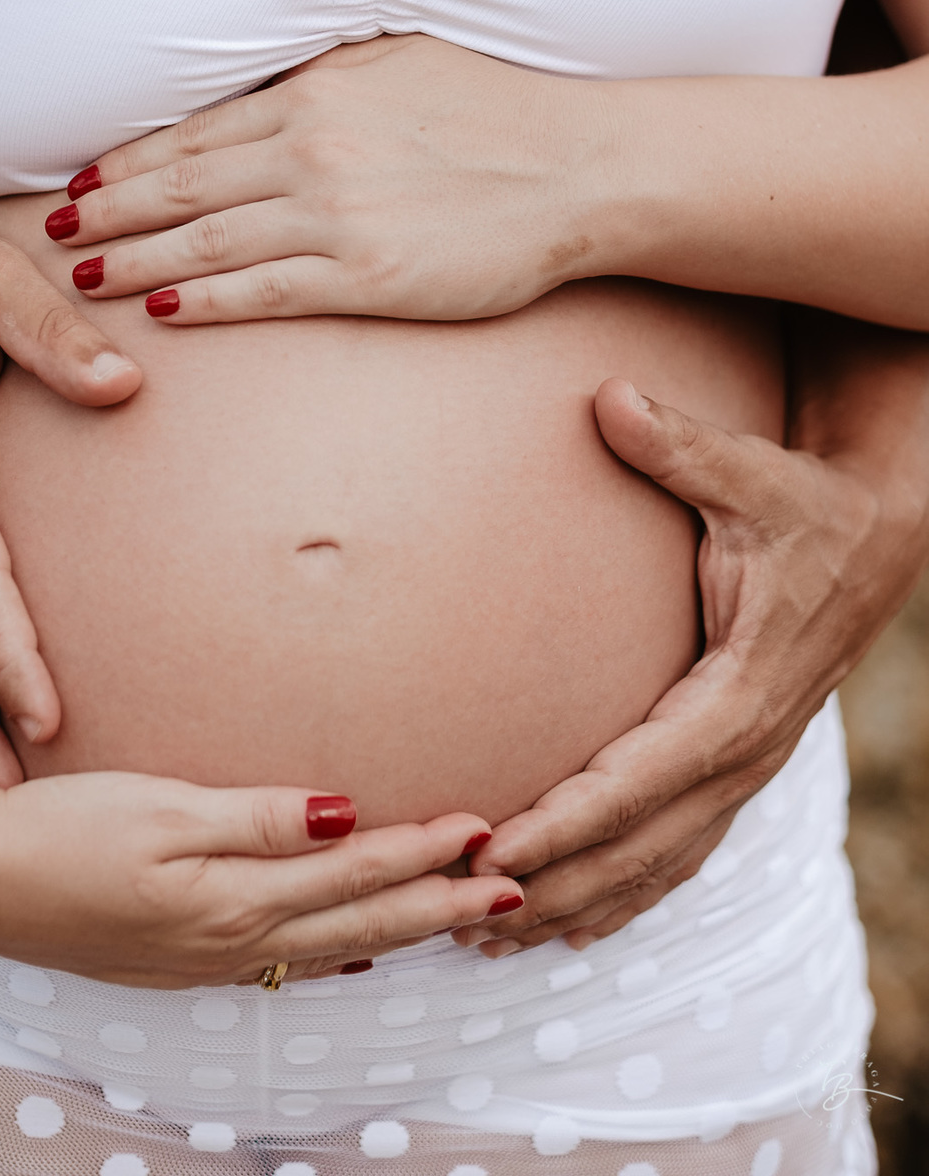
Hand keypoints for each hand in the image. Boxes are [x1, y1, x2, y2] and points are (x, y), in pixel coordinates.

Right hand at [0, 776, 522, 986]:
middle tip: (513, 890)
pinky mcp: (184, 956)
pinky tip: (354, 948)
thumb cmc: (63, 829)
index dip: (426, 850)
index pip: (356, 869)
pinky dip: (339, 950)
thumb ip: (259, 818)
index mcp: (235, 897)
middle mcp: (234, 937)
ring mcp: (210, 955)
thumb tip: (347, 811)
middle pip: (362, 919)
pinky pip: (287, 959)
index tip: (487, 830)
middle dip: (441, 903)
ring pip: (333, 942)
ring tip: (458, 917)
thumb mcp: (161, 809)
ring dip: (402, 927)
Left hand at [45, 35, 610, 320]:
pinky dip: (206, 302)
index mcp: (315, 94)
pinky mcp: (368, 278)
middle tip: (53, 229)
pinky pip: (265, 292)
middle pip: (182, 185)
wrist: (578, 166)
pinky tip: (162, 312)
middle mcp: (311, 150)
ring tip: (85, 273)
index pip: (196, 132)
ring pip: (207, 241)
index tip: (83, 177)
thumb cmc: (496, 108)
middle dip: (110, 209)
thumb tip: (267, 92)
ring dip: (136, 259)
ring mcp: (336, 216)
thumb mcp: (398, 62)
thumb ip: (324, 80)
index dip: (129, 159)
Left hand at [452, 374, 928, 955]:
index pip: (644, 776)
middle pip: (643, 845)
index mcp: (741, 690)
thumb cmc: (805, 502)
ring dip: (577, 904)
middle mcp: (745, 746)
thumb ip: (682, 444)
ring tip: (489, 939)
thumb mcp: (751, 470)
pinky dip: (625, 894)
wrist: (877, 534)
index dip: (570, 821)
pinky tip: (570, 924)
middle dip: (554, 885)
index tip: (494, 850)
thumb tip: (610, 397)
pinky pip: (679, 850)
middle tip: (459, 915)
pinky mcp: (737, 763)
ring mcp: (745, 764)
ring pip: (658, 862)